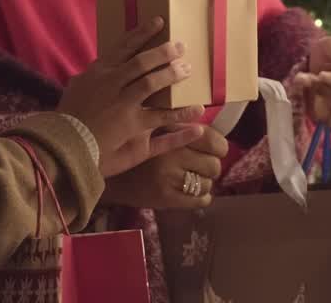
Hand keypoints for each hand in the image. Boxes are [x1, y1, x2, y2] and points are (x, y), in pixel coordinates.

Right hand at [57, 17, 205, 177]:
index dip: (142, 33)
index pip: (124, 47)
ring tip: (188, 70)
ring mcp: (123, 104)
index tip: (159, 22)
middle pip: (143, 62)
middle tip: (181, 47)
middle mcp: (112, 83)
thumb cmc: (68, 116)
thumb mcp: (76, 88)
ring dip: (172, 75)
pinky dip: (181, 113)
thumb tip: (98, 68)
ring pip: (153, 84)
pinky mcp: (132, 125)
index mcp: (99, 72)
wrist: (64, 143)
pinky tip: (197, 110)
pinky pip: (161, 117)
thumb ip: (91, 76)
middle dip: (163, 52)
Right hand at [101, 127, 229, 209]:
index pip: (213, 141)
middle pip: (213, 165)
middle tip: (198, 167)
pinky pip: (199, 201)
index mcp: (171, 132)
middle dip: (208, 167)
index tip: (214, 151)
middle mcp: (171, 154)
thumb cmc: (139, 148)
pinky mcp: (164, 198)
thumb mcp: (159, 129)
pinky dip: (201, 198)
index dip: (219, 148)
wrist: (112, 174)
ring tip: (189, 179)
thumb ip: (184, 129)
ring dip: (202, 184)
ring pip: (207, 184)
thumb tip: (218, 137)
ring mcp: (168, 178)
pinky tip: (191, 193)